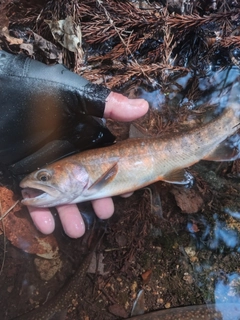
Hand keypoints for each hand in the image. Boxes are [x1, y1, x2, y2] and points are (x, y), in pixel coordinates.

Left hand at [26, 92, 148, 237]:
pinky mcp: (20, 175)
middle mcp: (65, 155)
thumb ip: (106, 104)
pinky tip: (48, 226)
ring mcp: (43, 167)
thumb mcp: (73, 96)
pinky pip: (32, 200)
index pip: (104, 162)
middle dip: (95, 201)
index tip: (126, 193)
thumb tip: (144, 106)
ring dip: (68, 214)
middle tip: (104, 214)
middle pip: (84, 184)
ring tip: (76, 231)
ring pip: (60, 196)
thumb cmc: (35, 89)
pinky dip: (39, 214)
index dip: (115, 177)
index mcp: (81, 138)